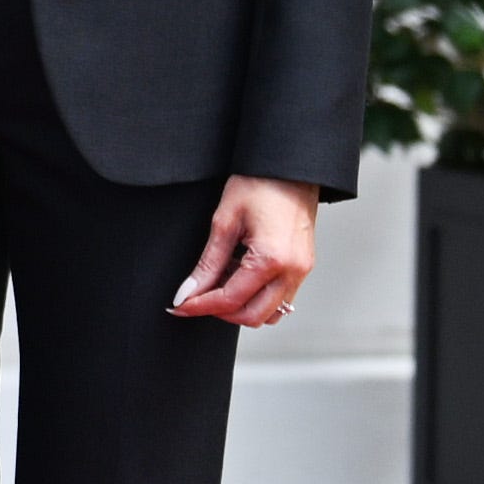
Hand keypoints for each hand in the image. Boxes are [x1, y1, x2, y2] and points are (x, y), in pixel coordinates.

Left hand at [173, 174, 320, 325]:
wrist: (290, 167)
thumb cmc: (260, 183)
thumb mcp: (225, 222)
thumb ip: (207, 263)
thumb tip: (188, 292)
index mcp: (271, 260)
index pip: (231, 300)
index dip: (200, 306)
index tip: (180, 306)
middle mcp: (292, 271)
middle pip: (253, 316)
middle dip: (221, 312)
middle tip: (196, 297)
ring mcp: (301, 271)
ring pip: (270, 313)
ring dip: (242, 305)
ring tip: (221, 280)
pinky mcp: (303, 266)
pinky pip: (281, 296)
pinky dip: (257, 294)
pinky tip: (240, 273)